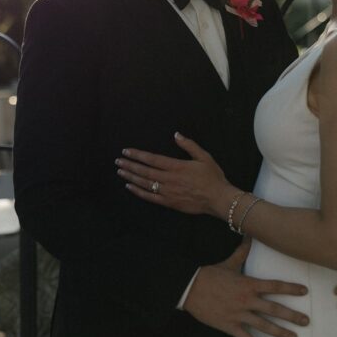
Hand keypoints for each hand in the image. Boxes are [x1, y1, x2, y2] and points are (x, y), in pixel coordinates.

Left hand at [117, 133, 232, 216]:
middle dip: (130, 165)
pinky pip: (150, 197)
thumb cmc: (212, 177)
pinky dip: (138, 192)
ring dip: (131, 177)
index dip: (138, 155)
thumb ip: (189, 145)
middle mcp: (169, 179)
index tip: (126, 151)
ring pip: (145, 184)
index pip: (152, 159)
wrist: (218, 199)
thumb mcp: (204, 157)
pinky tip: (130, 187)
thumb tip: (176, 135)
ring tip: (121, 171)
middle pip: (145, 171)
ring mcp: (167, 192)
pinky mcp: (169, 202)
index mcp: (176, 166)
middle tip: (118, 161)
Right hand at [184, 239, 309, 336]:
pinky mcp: (229, 326)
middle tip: (306, 321)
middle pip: (274, 309)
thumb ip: (242, 252)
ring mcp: (239, 314)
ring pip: (264, 326)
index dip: (291, 289)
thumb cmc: (209, 275)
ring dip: (280, 332)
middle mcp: (247, 300)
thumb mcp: (228, 263)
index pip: (275, 286)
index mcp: (249, 284)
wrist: (189, 288)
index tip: (304, 292)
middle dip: (292, 316)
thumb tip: (249, 235)